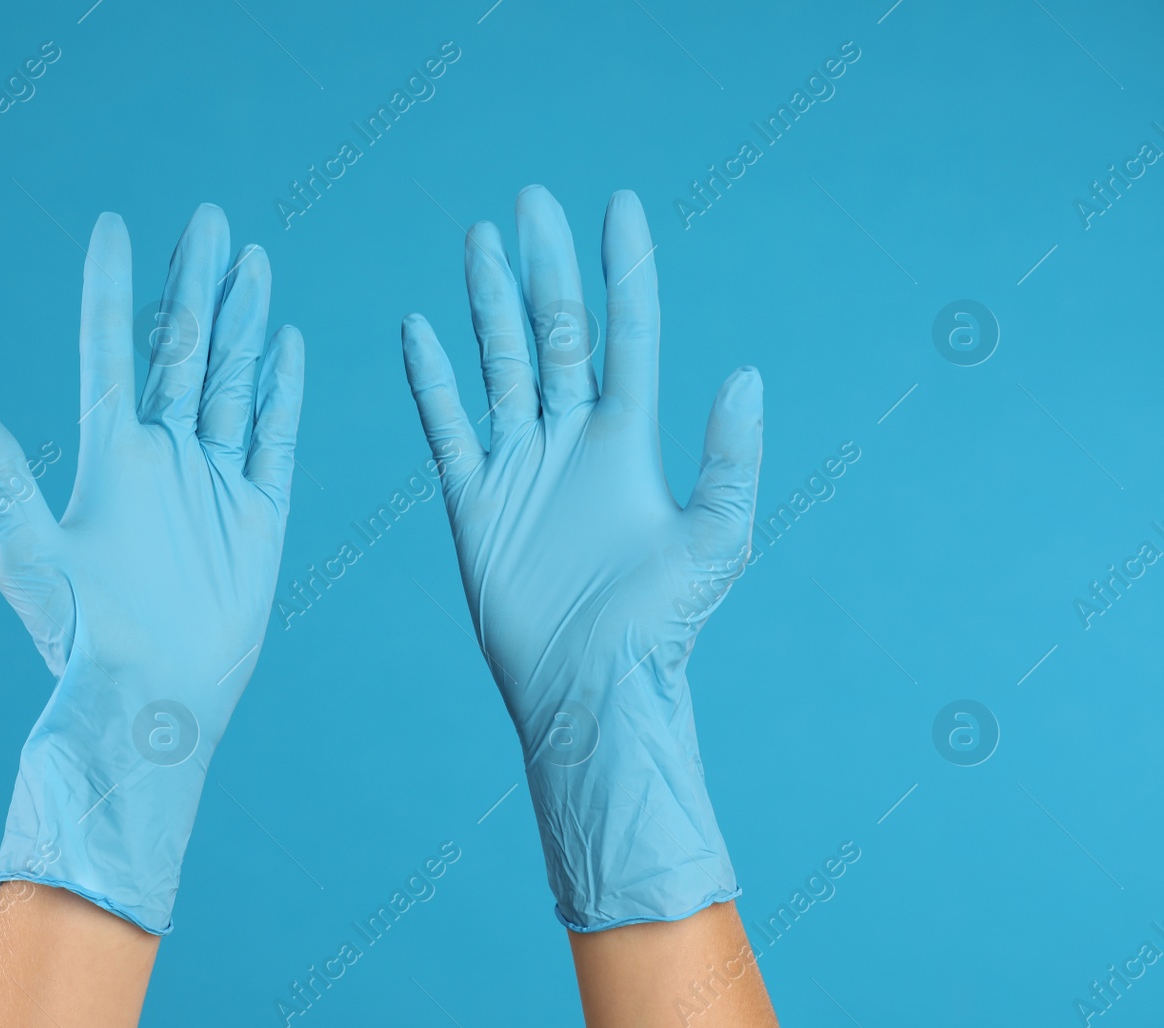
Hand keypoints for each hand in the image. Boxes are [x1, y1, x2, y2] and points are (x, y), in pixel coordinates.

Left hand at [0, 204, 303, 933]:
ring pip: (234, 383)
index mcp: (110, 456)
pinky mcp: (257, 515)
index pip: (111, 351)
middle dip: (196, 285)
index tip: (115, 227)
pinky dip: (283, 391)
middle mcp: (163, 458)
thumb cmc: (81, 637)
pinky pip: (274, 439)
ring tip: (252, 262)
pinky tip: (287, 344)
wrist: (152, 698)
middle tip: (209, 219)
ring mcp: (213, 482)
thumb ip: (1, 476)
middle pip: (183, 351)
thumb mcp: (28, 553)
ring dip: (243, 322)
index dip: (113, 289)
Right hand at [401, 186, 762, 929]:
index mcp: (627, 441)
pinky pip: (447, 428)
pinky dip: (430, 381)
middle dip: (543, 266)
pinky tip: (416, 330)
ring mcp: (519, 467)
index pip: (625, 333)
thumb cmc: (662, 626)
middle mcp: (571, 441)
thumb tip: (747, 373)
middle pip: (553, 332)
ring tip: (477, 241)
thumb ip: (731, 458)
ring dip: (486, 304)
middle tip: (529, 202)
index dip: (623, 271)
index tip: (617, 206)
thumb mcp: (717, 538)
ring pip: (499, 364)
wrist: (589, 690)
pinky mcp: (473, 503)